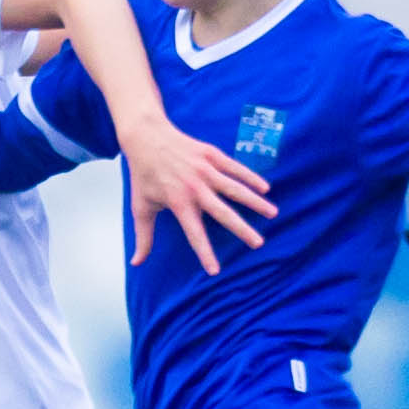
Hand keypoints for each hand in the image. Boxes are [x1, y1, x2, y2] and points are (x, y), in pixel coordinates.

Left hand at [118, 119, 276, 273]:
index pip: (194, 234)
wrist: (146, 136)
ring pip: (235, 188)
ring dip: (255, 202)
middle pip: (223, 212)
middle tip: (258, 243)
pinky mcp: (210, 155)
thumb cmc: (143, 176)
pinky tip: (265, 188)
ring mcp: (204, 170)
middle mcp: (194, 188)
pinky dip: (250, 177)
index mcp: (178, 203)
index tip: (215, 271)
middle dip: (242, 229)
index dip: (204, 253)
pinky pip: (235, 168)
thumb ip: (144, 238)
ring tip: (273, 213)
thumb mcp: (140, 207)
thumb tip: (136, 264)